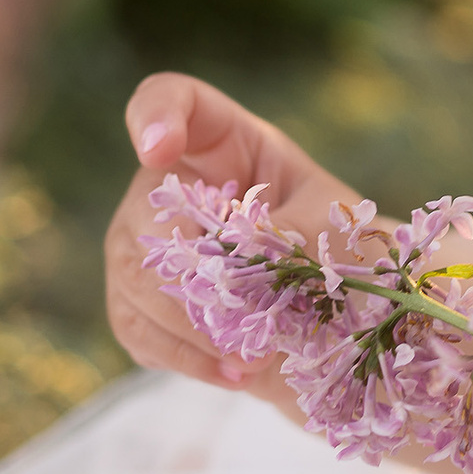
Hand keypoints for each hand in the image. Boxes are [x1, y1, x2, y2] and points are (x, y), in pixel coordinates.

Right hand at [101, 71, 360, 410]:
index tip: (158, 149)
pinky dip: (183, 355)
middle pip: (147, 212)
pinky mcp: (137, 301)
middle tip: (244, 313)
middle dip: (193, 268)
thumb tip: (240, 258)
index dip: (154, 116)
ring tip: (250, 357)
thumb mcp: (335, 224)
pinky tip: (232, 373)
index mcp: (223, 142)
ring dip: (190, 324)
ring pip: (134, 277)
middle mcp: (170, 186)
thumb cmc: (338, 244)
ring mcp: (143, 243)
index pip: (170, 100)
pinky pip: (135, 327)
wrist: (334, 309)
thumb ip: (296, 231)